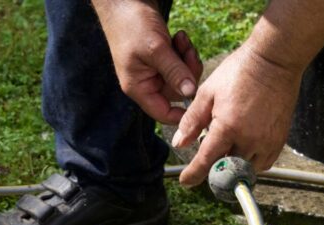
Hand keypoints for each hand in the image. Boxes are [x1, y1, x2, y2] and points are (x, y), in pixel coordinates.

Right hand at [98, 1, 202, 123]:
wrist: (124, 0)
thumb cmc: (132, 24)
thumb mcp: (156, 49)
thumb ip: (174, 72)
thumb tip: (191, 93)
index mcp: (139, 87)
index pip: (163, 114)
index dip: (182, 114)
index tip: (200, 101)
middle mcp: (147, 82)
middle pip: (178, 92)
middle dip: (188, 72)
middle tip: (188, 51)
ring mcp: (154, 70)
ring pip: (182, 76)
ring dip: (187, 58)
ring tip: (182, 39)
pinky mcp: (162, 58)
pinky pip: (180, 63)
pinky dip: (184, 50)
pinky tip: (180, 36)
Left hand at [172, 44, 302, 186]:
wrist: (274, 61)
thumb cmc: (239, 72)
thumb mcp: (208, 92)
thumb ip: (192, 120)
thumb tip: (179, 143)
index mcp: (228, 127)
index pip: (206, 161)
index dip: (193, 174)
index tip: (186, 181)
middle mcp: (249, 139)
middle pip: (226, 169)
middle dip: (214, 167)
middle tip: (209, 155)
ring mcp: (267, 141)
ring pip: (246, 169)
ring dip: (234, 165)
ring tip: (228, 147)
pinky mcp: (279, 140)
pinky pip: (263, 163)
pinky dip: (251, 162)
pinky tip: (244, 148)